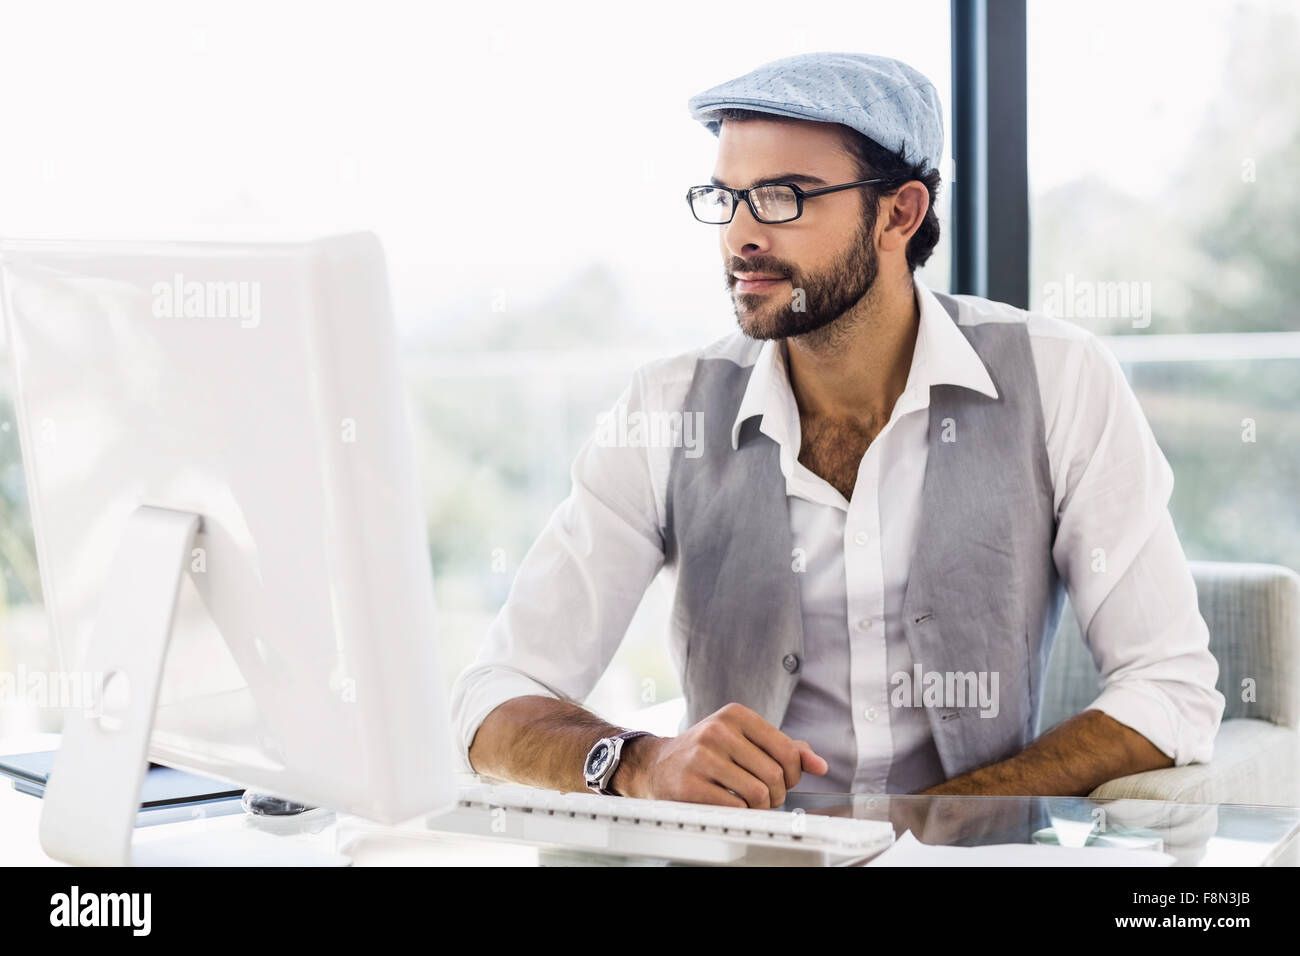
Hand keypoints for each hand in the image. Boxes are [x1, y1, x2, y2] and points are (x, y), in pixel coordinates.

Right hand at [614, 702, 828, 807]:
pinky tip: (731, 805)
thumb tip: (820, 765)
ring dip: (760, 807)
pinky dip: (740, 813)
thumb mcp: (744, 739)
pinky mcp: (689, 784)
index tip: (784, 780)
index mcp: (736, 715)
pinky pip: (735, 808)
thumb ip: (784, 748)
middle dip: (777, 794)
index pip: (788, 750)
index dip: (794, 773)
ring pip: (758, 794)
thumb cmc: (708, 752)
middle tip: (766, 797)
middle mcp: (718, 731)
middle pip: (775, 775)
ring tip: (750, 803)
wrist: (657, 764)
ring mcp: (701, 757)